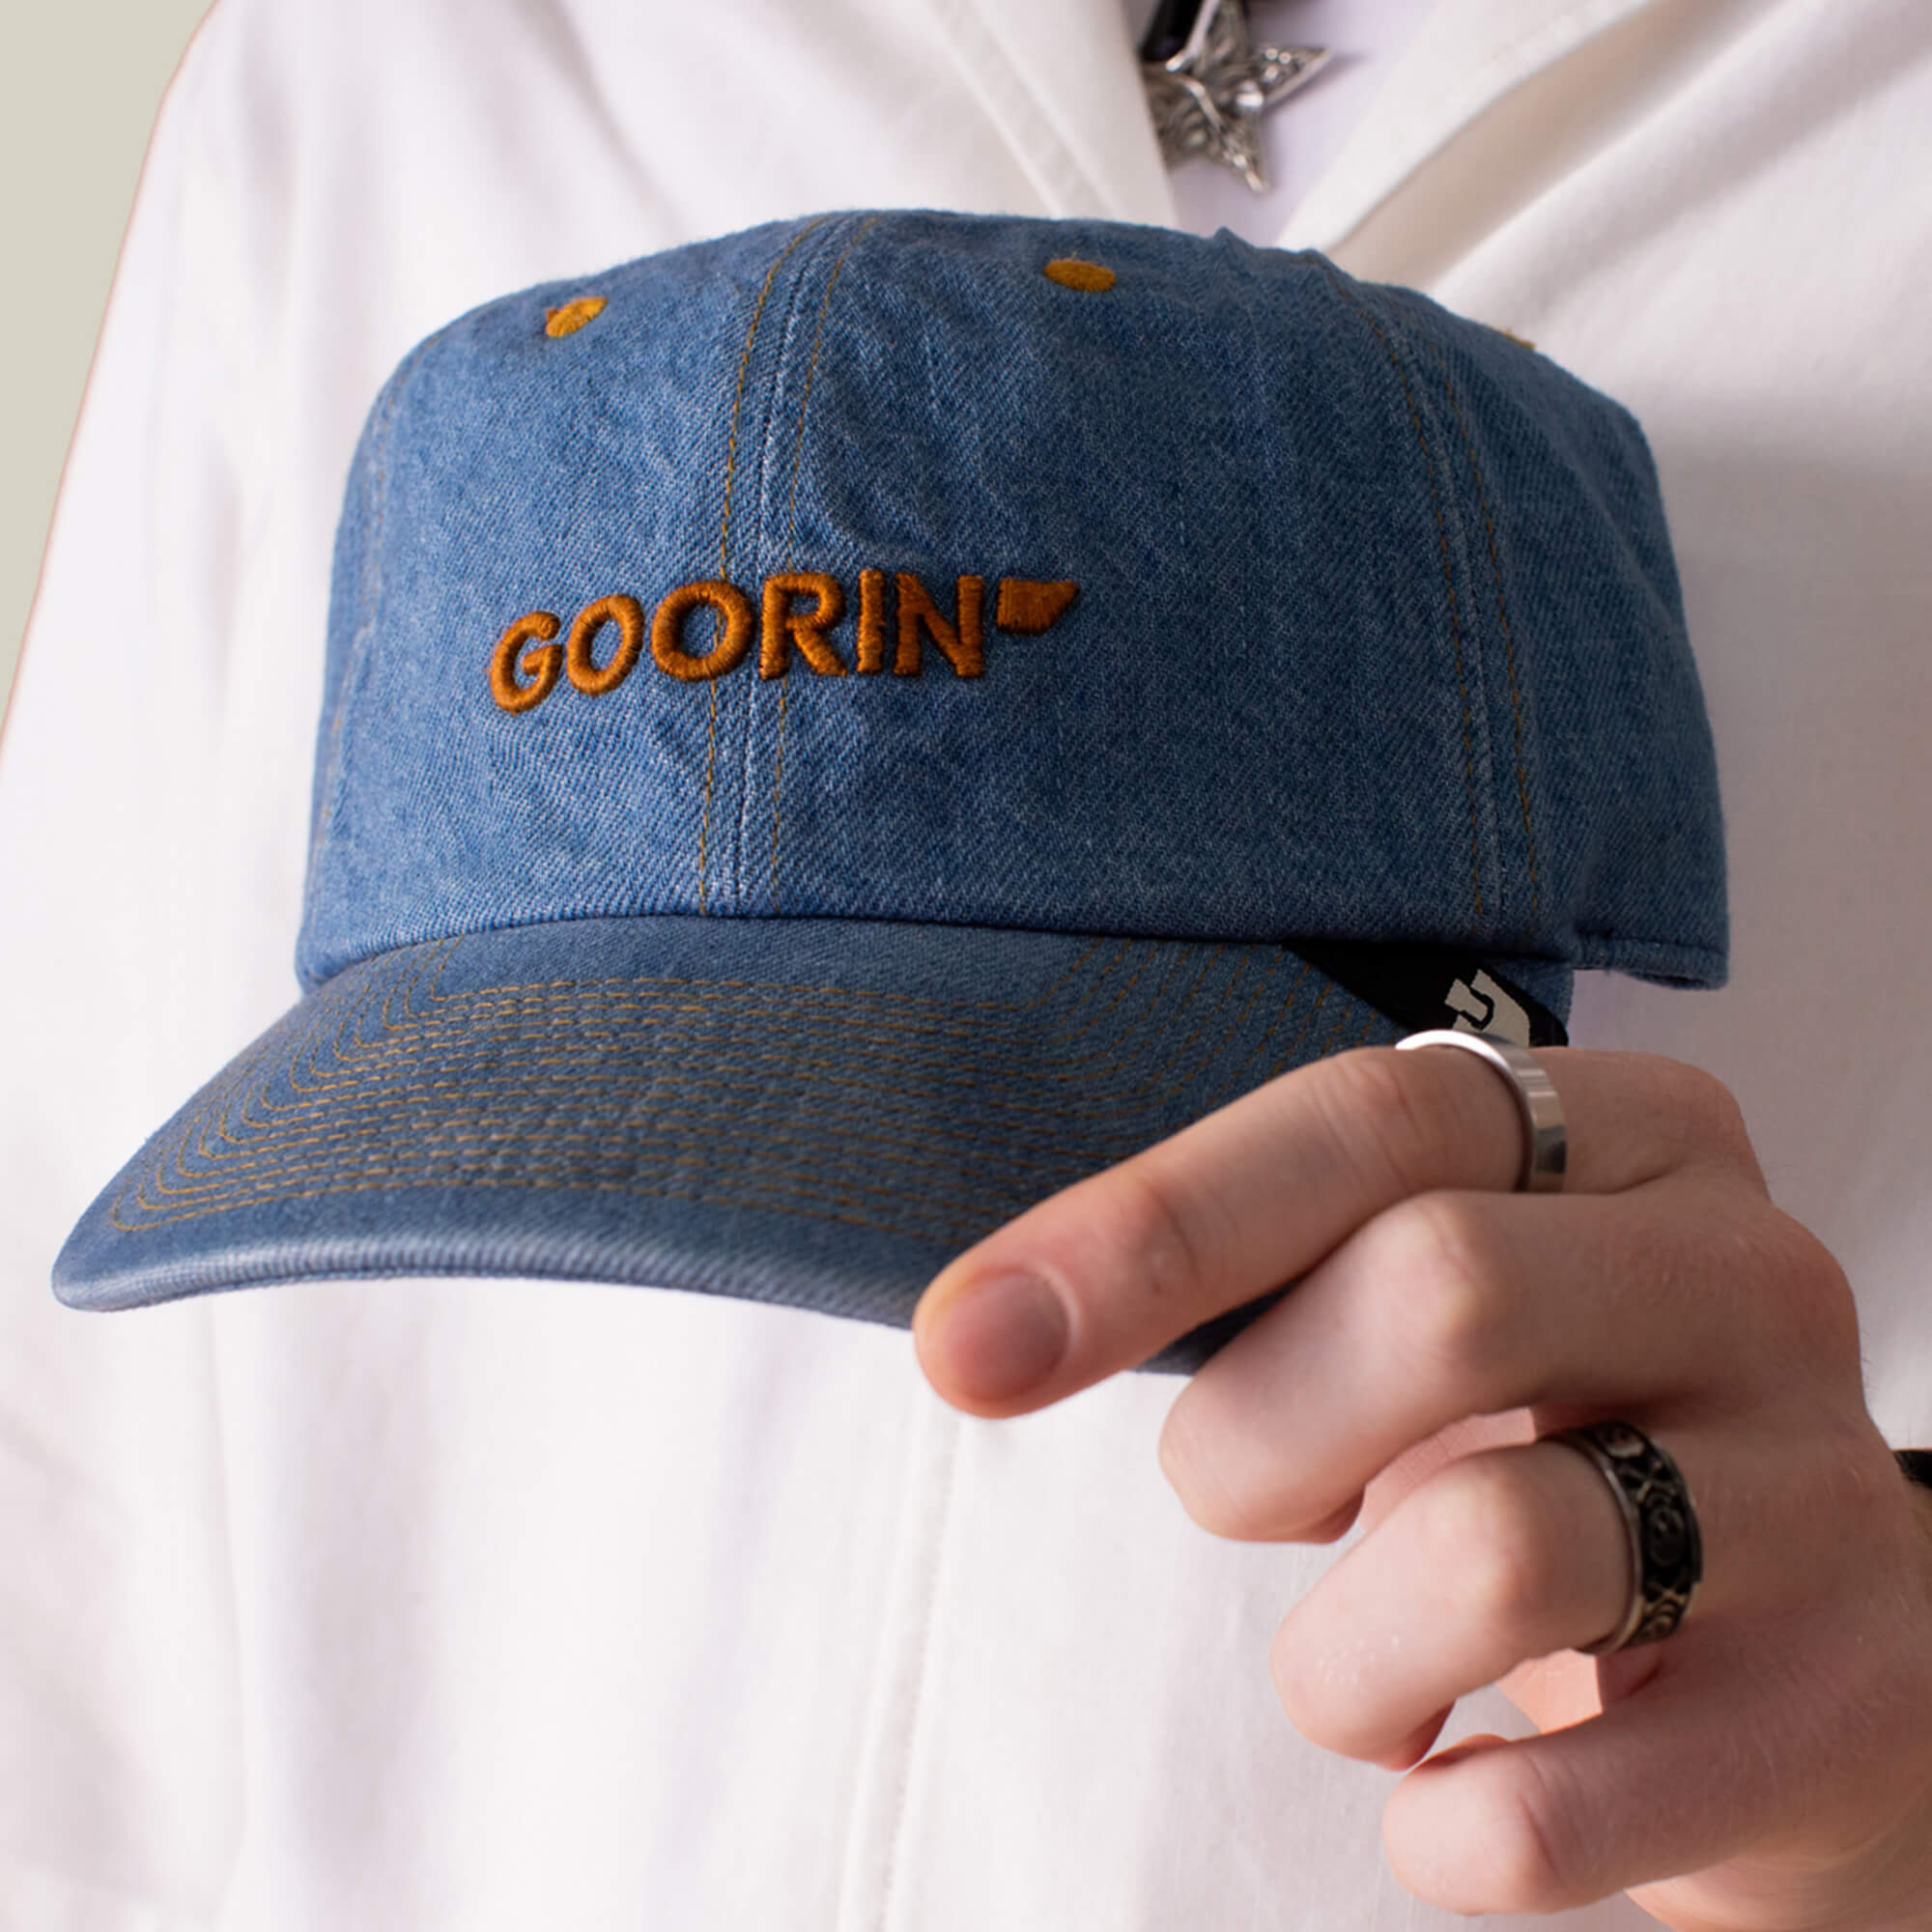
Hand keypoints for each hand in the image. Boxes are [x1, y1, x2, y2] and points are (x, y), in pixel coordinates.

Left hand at [912, 1045, 1931, 1927]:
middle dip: (1255, 1437)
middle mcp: (1750, 1279)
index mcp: (1632, 1136)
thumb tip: (983, 1328)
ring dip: (1337, 1655)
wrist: (1822, 1656)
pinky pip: (1546, 1816)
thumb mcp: (1449, 1303)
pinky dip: (1434, 1827)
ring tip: (1368, 1665)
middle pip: (1438, 1295)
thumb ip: (1270, 1270)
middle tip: (1254, 1502)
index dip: (1150, 1227)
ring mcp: (1822, 1497)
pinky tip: (1458, 1780)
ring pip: (1492, 1547)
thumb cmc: (1562, 1436)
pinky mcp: (1846, 1712)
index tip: (966, 1341)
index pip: (1370, 1122)